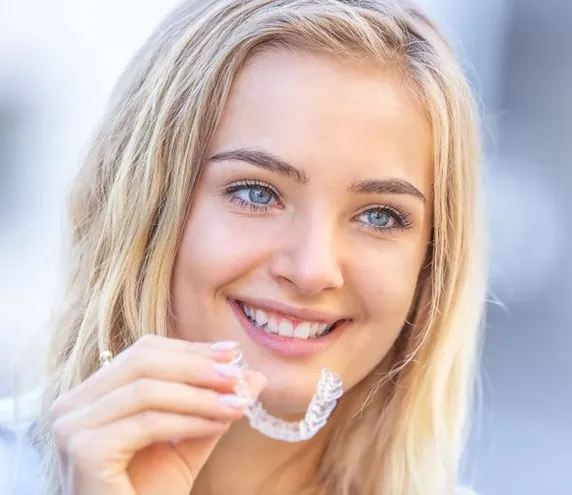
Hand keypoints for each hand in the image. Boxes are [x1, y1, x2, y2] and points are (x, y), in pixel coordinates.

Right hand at [50, 335, 265, 494]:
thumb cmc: (150, 491)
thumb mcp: (186, 440)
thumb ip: (212, 405)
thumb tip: (254, 376)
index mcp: (90, 395)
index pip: (143, 352)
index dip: (189, 349)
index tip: (231, 353)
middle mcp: (71, 405)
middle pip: (142, 361)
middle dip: (197, 366)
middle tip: (238, 377)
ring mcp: (72, 427)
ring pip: (147, 390)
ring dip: (200, 395)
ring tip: (237, 403)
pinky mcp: (84, 451)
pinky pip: (148, 423)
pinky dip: (189, 420)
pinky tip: (219, 424)